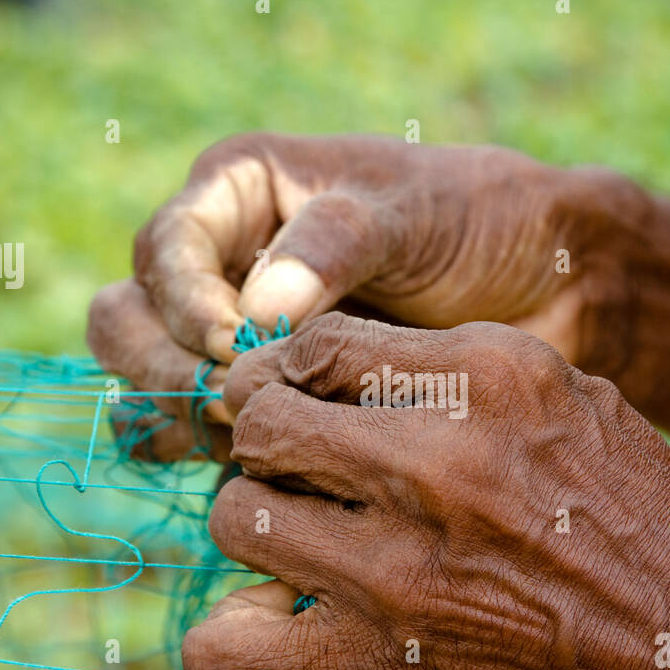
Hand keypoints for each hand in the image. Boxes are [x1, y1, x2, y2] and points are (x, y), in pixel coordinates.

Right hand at [87, 132, 637, 459]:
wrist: (541, 283)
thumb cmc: (476, 222)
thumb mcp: (409, 214)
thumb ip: (335, 247)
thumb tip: (256, 311)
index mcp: (237, 196)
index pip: (161, 251)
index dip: (184, 301)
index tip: (234, 344)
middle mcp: (218, 268)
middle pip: (128, 324)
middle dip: (167, 369)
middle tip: (235, 409)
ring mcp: (232, 342)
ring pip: (152, 387)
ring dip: (183, 420)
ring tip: (255, 442)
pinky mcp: (262, 402)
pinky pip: (200, 436)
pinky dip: (213, 458)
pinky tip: (264, 472)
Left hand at [181, 312, 669, 669]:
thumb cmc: (662, 538)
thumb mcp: (583, 413)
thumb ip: (466, 386)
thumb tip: (346, 385)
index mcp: (495, 377)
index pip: (316, 343)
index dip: (291, 380)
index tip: (298, 414)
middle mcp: (440, 457)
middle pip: (261, 420)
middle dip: (269, 451)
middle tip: (303, 488)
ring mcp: (403, 569)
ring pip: (235, 518)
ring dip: (262, 541)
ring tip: (311, 566)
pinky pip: (226, 649)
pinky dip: (235, 650)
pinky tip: (279, 644)